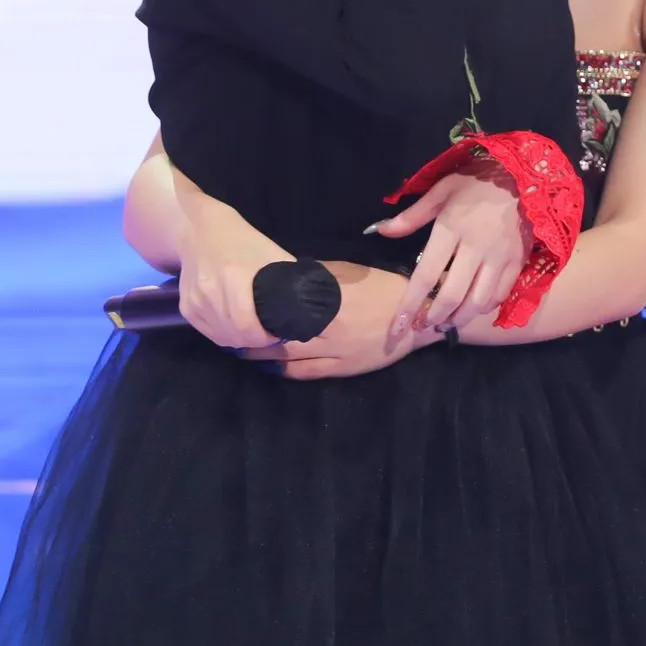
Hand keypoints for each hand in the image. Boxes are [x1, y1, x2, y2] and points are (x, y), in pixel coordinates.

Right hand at [172, 173, 292, 349]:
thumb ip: (288, 281)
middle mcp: (211, 291)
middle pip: (236, 335)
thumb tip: (310, 306)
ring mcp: (195, 301)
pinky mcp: (186, 308)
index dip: (266, 337)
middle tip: (269, 335)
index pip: (248, 326)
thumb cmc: (242, 241)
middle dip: (256, 341)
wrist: (200, 230)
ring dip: (241, 340)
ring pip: (222, 338)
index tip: (277, 333)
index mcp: (234, 276)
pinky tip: (236, 327)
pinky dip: (224, 335)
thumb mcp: (271, 255)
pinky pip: (208, 333)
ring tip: (255, 331)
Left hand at [242, 263, 430, 378]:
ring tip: (241, 351)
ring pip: (286, 356)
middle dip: (250, 336)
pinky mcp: (341, 368)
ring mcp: (333, 352)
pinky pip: (305, 372)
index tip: (235, 308)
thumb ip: (315, 277)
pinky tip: (268, 368)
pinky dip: (283, 371)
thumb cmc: (381, 288)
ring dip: (261, 355)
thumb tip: (284, 277)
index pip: (280, 307)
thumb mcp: (347, 273)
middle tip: (228, 334)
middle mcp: (325, 328)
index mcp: (325, 300)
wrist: (417, 317)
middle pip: (277, 335)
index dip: (254, 312)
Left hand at [373, 164, 531, 335]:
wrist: (522, 175)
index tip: (399, 326)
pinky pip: (500, 294)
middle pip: (453, 295)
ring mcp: (500, 257)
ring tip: (446, 323)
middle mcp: (476, 247)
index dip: (411, 304)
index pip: (426, 275)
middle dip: (435, 317)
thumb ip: (411, 216)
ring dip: (459, 318)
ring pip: (478, 301)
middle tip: (423, 326)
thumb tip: (380, 231)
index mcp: (451, 228)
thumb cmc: (475, 181)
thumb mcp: (440, 190)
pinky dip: (484, 307)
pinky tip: (473, 308)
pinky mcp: (518, 261)